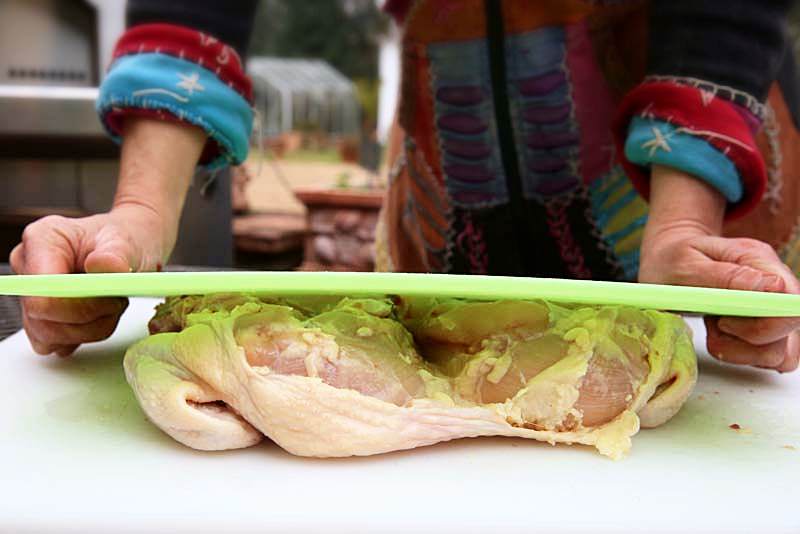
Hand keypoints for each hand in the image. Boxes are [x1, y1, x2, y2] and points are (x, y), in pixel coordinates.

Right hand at [10, 117, 205, 355]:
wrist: (138, 242)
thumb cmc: (136, 236)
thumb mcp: (136, 239)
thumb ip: (119, 253)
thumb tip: (103, 270)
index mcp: (44, 240)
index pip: (40, 290)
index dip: (73, 305)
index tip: (107, 298)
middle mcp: (31, 262)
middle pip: (43, 316)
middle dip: (87, 317)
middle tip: (117, 300)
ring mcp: (36, 288)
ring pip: (48, 332)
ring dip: (87, 328)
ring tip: (112, 304)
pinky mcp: (45, 310)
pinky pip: (54, 340)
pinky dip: (81, 335)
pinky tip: (100, 316)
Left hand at [639, 165, 799, 371]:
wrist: (667, 259)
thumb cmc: (673, 257)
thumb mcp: (685, 262)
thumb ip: (724, 275)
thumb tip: (768, 286)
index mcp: (757, 259)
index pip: (790, 300)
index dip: (765, 323)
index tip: (724, 322)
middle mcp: (774, 283)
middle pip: (788, 330)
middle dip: (748, 340)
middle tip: (714, 325)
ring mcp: (771, 306)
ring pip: (780, 351)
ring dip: (742, 351)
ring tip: (713, 329)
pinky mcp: (763, 326)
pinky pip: (765, 356)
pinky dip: (739, 354)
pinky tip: (718, 336)